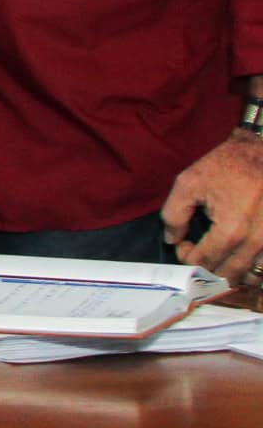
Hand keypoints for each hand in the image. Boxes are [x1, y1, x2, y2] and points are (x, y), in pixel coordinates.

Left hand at [163, 134, 262, 277]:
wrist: (262, 151)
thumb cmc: (227, 164)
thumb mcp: (189, 183)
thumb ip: (174, 215)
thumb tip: (172, 240)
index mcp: (230, 231)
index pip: (202, 263)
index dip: (186, 257)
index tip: (183, 244)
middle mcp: (255, 243)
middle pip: (227, 275)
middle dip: (206, 270)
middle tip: (197, 254)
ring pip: (251, 276)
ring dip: (231, 274)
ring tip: (218, 261)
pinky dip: (253, 269)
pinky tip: (241, 260)